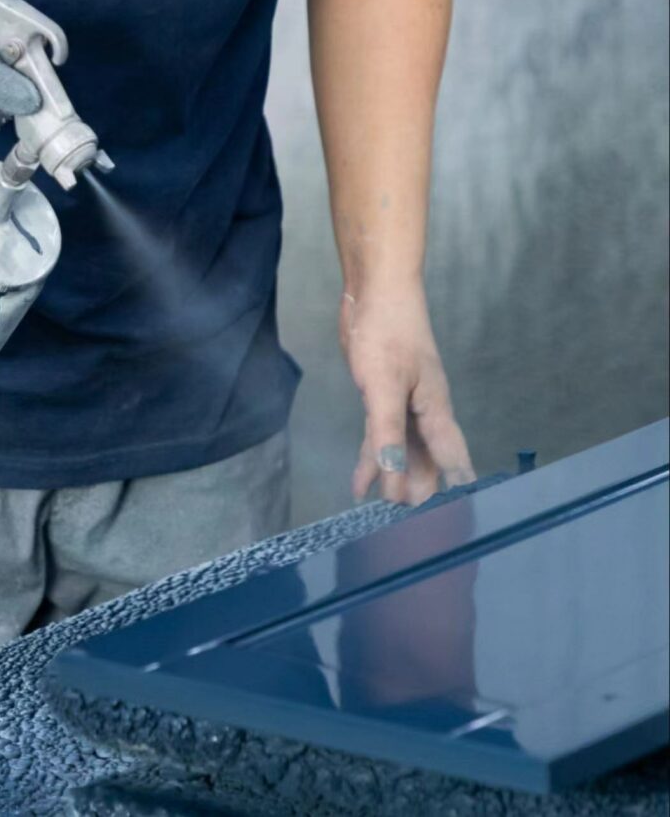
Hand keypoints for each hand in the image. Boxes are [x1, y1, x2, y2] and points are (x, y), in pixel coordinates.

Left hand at [340, 281, 474, 503]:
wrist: (375, 294)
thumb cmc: (387, 333)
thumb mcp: (383, 386)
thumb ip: (387, 431)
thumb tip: (394, 473)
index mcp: (435, 410)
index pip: (449, 457)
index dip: (454, 485)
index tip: (460, 516)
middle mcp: (424, 411)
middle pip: (428, 460)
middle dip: (422, 490)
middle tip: (412, 525)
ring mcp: (403, 404)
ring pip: (403, 452)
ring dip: (396, 479)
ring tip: (388, 511)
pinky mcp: (380, 397)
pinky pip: (379, 438)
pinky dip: (371, 461)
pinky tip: (360, 483)